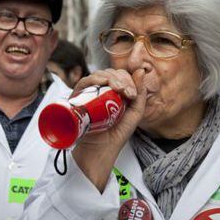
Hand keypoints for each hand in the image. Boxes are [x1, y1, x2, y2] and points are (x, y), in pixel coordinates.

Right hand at [71, 68, 146, 190]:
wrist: (101, 149)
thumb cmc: (117, 134)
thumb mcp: (135, 113)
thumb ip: (141, 94)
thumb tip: (140, 70)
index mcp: (115, 93)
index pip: (121, 76)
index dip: (128, 79)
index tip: (132, 94)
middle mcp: (101, 91)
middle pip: (110, 73)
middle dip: (121, 79)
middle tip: (127, 93)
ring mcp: (89, 94)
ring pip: (99, 75)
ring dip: (111, 78)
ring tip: (118, 89)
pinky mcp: (78, 98)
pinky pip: (84, 82)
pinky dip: (94, 79)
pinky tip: (103, 83)